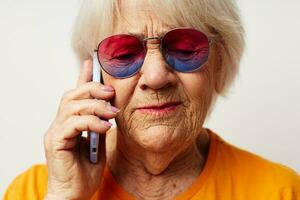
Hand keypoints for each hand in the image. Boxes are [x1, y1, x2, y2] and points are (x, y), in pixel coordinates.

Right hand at [43, 60, 118, 199]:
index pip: (75, 95)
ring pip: (71, 106)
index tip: (92, 63)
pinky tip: (105, 127)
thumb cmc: (85, 171)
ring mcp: (55, 133)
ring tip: (112, 112)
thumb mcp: (98, 143)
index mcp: (69, 123)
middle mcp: (59, 124)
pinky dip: (91, 122)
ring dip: (95, 106)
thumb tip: (109, 109)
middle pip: (71, 96)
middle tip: (111, 92)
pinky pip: (73, 124)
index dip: (82, 78)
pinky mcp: (55, 143)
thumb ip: (99, 125)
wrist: (74, 195)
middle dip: (92, 89)